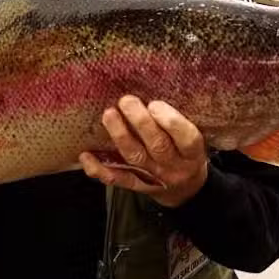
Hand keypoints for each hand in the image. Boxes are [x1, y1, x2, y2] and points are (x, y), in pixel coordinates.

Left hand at [79, 95, 208, 207]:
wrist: (184, 190)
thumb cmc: (185, 153)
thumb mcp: (191, 138)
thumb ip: (178, 121)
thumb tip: (154, 87)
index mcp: (192, 153)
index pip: (187, 139)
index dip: (171, 122)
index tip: (155, 104)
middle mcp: (173, 166)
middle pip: (158, 146)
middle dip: (141, 122)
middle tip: (127, 101)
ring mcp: (153, 177)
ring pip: (135, 158)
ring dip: (121, 135)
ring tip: (109, 115)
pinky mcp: (135, 185)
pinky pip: (116, 178)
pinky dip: (99, 168)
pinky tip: (87, 155)